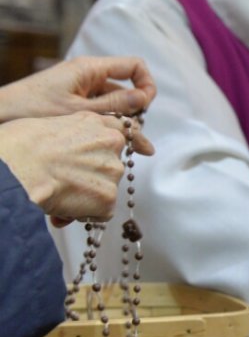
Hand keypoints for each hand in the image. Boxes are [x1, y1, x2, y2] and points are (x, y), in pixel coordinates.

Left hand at [0, 57, 155, 135]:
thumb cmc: (31, 109)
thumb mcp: (78, 110)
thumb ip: (114, 104)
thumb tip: (144, 98)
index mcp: (89, 69)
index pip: (134, 67)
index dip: (146, 85)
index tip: (145, 108)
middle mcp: (87, 76)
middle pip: (126, 91)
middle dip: (137, 116)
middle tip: (142, 146)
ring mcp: (79, 90)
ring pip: (114, 105)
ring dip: (124, 126)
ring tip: (134, 153)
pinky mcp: (72, 103)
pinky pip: (99, 112)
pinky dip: (107, 127)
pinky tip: (112, 147)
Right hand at [0, 112, 136, 219]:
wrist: (15, 165)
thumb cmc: (22, 144)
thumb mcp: (55, 122)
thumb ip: (80, 135)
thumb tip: (82, 153)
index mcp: (100, 124)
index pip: (127, 133)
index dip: (136, 143)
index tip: (147, 149)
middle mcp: (112, 145)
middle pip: (110, 168)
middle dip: (92, 178)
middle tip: (64, 180)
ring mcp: (112, 172)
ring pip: (105, 191)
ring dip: (86, 197)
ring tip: (57, 192)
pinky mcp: (107, 197)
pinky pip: (101, 212)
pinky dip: (84, 214)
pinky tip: (62, 206)